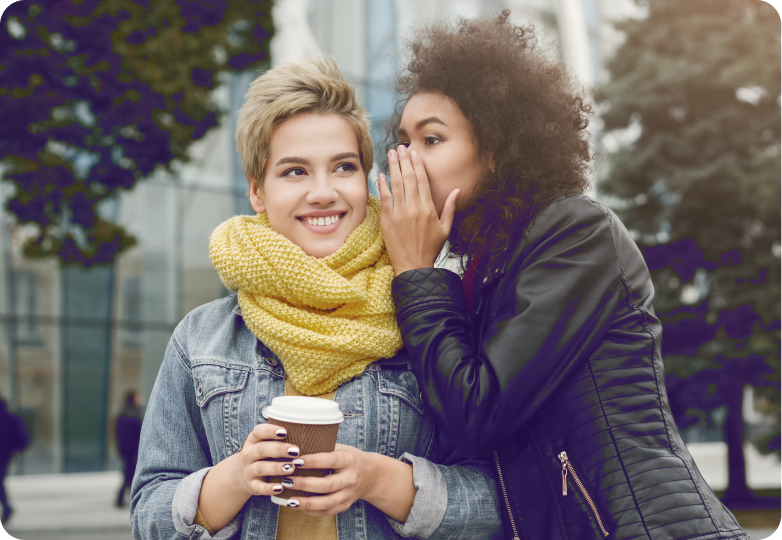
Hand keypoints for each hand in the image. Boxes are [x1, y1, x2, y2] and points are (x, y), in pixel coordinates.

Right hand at [229, 423, 302, 497]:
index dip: (270, 431)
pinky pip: (259, 487)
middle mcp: (248, 454)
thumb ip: (278, 439)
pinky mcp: (251, 486)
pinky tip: (281, 487)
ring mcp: (248, 471)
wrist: (238, 476)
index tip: (285, 432)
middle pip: (261, 449)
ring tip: (292, 468)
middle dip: (279, 449)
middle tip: (295, 451)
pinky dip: (269, 488)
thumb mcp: (262, 444)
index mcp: (253, 441)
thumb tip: (304, 430)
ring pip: (260, 468)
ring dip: (276, 468)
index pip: (258, 432)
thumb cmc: (259, 456)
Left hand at [281, 444, 414, 521]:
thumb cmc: (349, 458)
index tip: (294, 461)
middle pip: (327, 485)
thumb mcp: (341, 448)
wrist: (371, 475)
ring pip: (327, 502)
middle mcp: (350, 478)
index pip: (330, 460)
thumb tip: (294, 446)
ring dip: (306, 502)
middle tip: (287, 480)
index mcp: (349, 460)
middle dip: (305, 484)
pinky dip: (311, 511)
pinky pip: (327, 511)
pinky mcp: (345, 505)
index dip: (312, 461)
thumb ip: (322, 448)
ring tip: (289, 500)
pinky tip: (298, 506)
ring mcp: (349, 494)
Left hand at [379, 145, 459, 276]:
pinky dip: (382, 185)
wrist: (413, 265)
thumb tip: (457, 191)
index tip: (414, 153)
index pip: (422, 180)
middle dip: (404, 160)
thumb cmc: (430, 248)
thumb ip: (450, 208)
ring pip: (396, 184)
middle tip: (400, 147)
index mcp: (428, 208)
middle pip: (408, 178)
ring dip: (393, 167)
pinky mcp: (387, 219)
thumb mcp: (445, 229)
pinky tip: (381, 174)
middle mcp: (413, 208)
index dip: (417, 165)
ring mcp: (399, 213)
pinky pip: (385, 198)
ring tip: (391, 154)